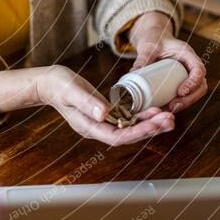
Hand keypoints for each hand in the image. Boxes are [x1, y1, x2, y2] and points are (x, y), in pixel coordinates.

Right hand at [35, 65, 174, 145]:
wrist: (48, 83)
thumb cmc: (58, 85)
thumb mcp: (71, 91)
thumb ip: (87, 103)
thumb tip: (105, 113)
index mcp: (89, 127)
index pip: (118, 136)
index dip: (138, 131)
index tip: (156, 123)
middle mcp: (98, 128)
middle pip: (128, 135)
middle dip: (151, 129)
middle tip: (171, 120)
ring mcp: (102, 122)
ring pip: (130, 128)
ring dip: (150, 123)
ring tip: (169, 116)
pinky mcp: (105, 113)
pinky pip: (126, 118)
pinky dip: (141, 115)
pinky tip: (154, 110)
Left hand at [128, 11, 207, 112]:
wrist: (154, 39)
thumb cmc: (154, 40)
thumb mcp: (148, 46)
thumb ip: (143, 57)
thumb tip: (133, 74)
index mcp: (188, 54)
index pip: (199, 69)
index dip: (193, 82)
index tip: (180, 91)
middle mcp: (191, 66)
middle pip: (201, 86)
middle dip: (190, 99)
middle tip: (173, 106)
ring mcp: (188, 76)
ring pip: (194, 93)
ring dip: (184, 104)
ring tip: (168, 110)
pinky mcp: (181, 83)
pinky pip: (184, 96)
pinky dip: (177, 104)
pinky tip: (165, 110)